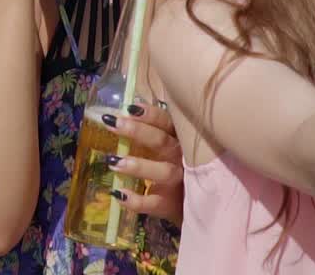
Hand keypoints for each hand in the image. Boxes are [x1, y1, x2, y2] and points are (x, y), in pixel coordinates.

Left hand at [98, 100, 184, 224]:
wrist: (201, 206)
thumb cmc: (180, 168)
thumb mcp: (174, 147)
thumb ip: (157, 132)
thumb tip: (127, 113)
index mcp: (181, 140)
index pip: (167, 122)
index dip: (150, 115)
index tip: (129, 108)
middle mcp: (184, 158)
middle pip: (162, 142)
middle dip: (138, 132)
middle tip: (113, 124)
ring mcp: (180, 182)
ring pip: (164, 172)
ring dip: (139, 166)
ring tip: (113, 161)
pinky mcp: (173, 205)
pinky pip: (155, 203)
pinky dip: (137, 201)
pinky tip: (119, 194)